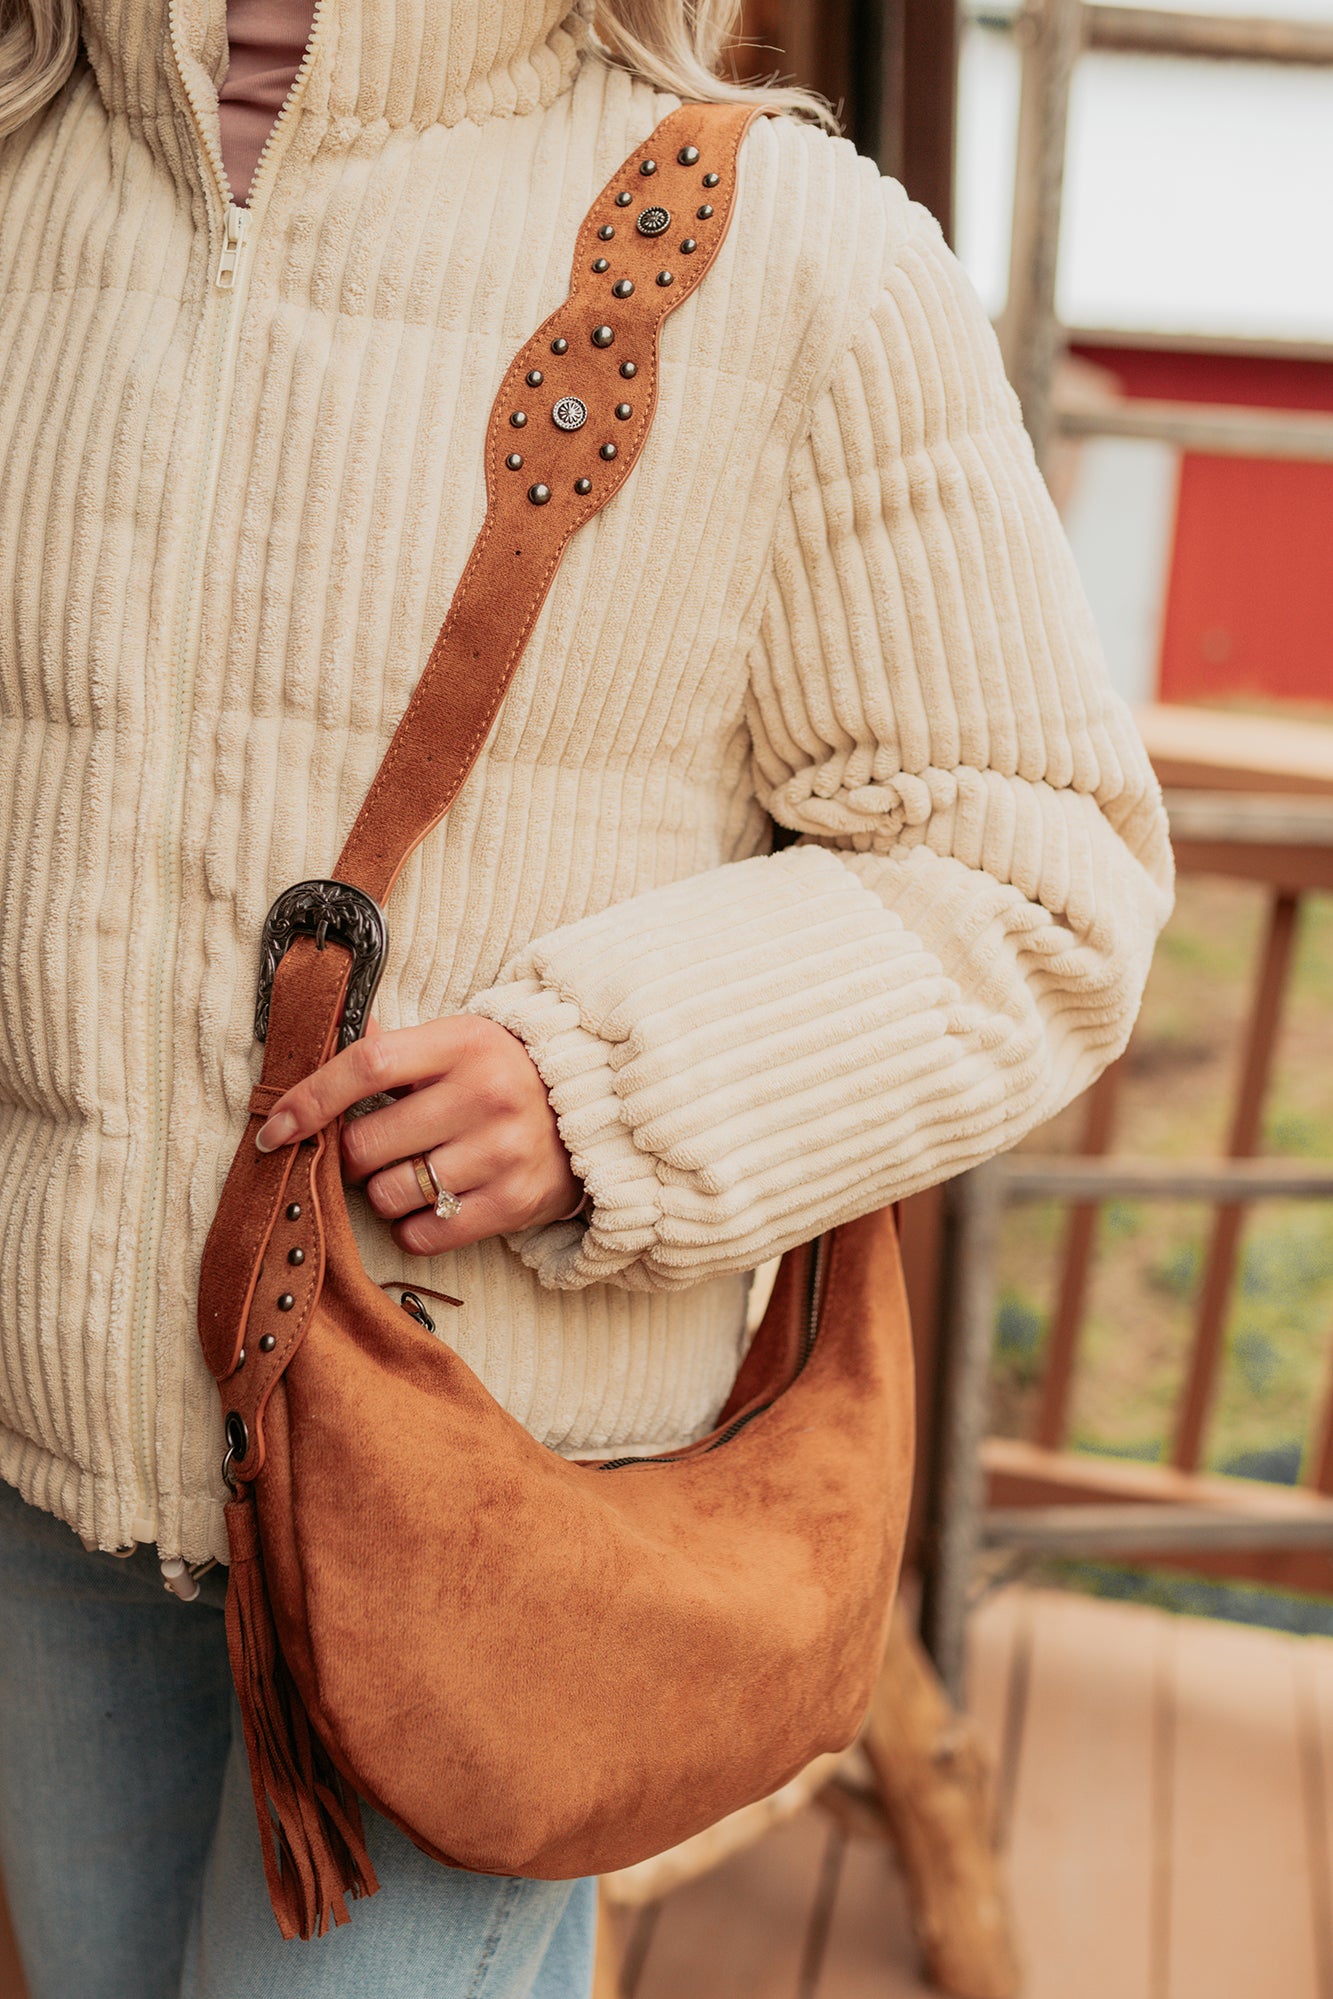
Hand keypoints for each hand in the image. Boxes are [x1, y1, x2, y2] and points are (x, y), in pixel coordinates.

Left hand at [254, 1016, 580, 1255]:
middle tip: (370, 1151)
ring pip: (390, 1196)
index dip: (311, 1099)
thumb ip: (393, 1048)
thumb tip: (320, 1037)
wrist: (593, 1109)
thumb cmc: (504, 1073)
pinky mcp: (515, 1203)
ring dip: (383, 1193)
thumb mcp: (458, 1041)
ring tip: (411, 1174)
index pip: (368, 1065)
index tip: (274, 1129)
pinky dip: (412, 1226)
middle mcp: (486, 1096)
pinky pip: (424, 1234)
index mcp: (463, 1044)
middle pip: (368, 1145)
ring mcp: (502, 1153)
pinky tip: (433, 1203)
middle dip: (351, 1157)